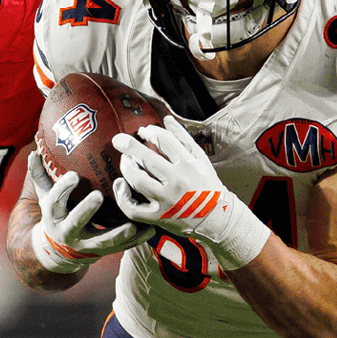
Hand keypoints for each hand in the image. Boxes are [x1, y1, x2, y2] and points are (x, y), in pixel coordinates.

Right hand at [34, 170, 154, 273]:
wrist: (59, 251)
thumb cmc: (57, 215)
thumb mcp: (45, 198)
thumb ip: (40, 176)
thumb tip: (34, 152)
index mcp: (54, 215)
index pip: (54, 201)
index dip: (63, 188)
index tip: (74, 175)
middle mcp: (68, 232)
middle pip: (76, 222)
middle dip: (86, 210)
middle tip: (98, 196)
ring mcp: (86, 244)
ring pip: (102, 240)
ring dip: (118, 233)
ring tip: (132, 223)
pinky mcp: (102, 252)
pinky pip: (120, 248)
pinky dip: (135, 241)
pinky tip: (149, 230)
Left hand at [111, 115, 271, 269]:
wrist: (217, 219)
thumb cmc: (208, 186)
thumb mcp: (201, 160)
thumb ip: (184, 138)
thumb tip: (166, 119)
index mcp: (189, 164)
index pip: (164, 141)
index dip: (150, 132)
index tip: (143, 131)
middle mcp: (177, 181)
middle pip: (147, 158)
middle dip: (129, 145)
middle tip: (119, 140)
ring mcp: (167, 200)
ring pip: (138, 180)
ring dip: (127, 167)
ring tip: (125, 161)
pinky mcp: (159, 217)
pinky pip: (133, 208)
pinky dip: (123, 196)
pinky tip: (121, 185)